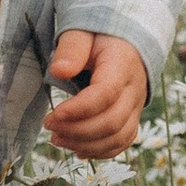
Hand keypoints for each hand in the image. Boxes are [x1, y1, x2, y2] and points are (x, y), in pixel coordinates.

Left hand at [43, 30, 149, 158]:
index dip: (79, 109)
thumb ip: (71, 48)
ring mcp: (136, 107)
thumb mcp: (82, 33)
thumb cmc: (98, 38)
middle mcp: (135, 89)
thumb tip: (59, 71)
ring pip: (118, 137)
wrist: (125, 43)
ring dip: (85, 144)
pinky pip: (122, 143)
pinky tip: (77, 150)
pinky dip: (100, 152)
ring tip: (57, 139)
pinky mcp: (132, 118)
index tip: (53, 115)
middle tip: (49, 127)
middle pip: (112, 121)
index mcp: (122, 64)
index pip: (106, 94)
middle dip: (77, 130)